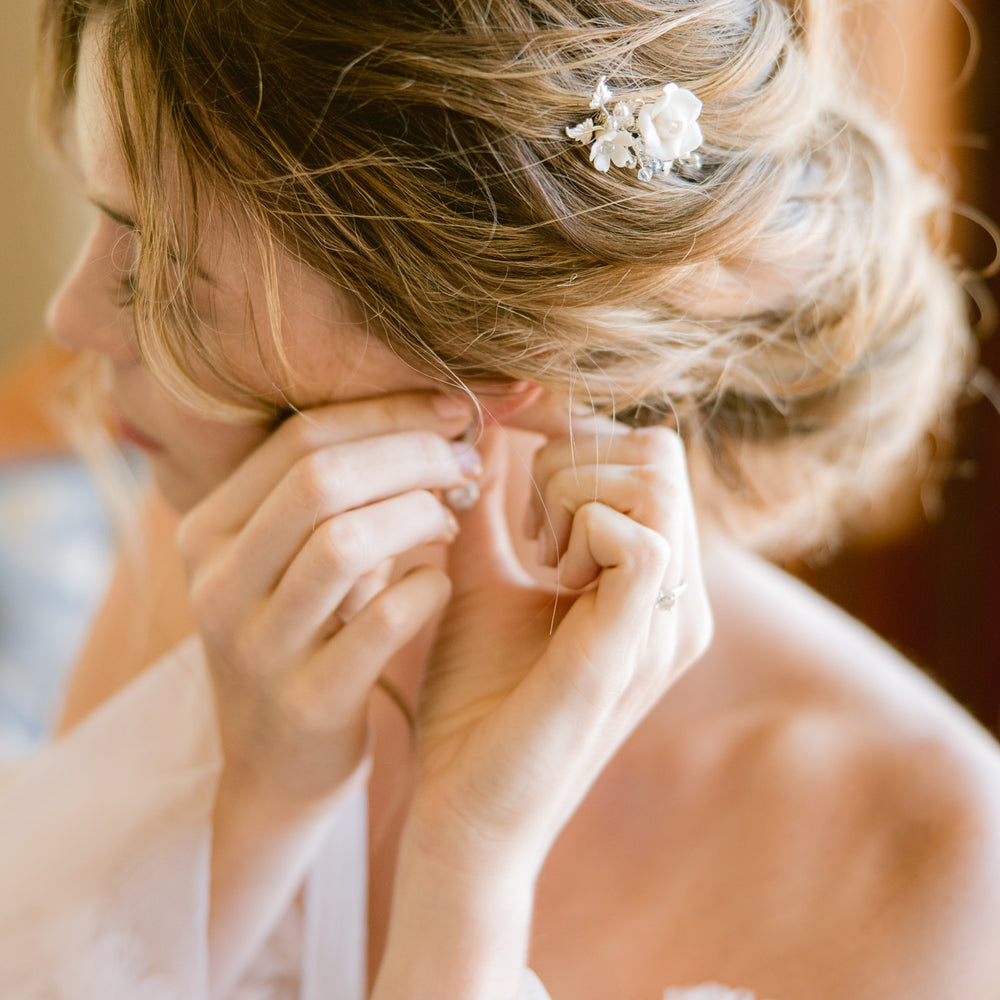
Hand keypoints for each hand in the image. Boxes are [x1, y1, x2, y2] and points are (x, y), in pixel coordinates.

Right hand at [175, 392, 479, 803]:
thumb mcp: (300, 558)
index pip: (300, 436)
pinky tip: (439, 583)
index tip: (455, 407)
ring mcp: (257, 647)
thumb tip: (450, 416)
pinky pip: (383, 621)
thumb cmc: (308, 635)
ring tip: (450, 518)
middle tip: (464, 461)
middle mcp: (218, 583)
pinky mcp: (306, 702)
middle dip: (411, 454)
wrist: (279, 764)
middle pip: (320, 478)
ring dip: (420, 514)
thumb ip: (349, 491)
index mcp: (210, 530)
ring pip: (345, 542)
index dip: (388, 410)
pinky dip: (428, 587)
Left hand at [410, 410, 712, 875]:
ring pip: (653, 480)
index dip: (577, 432)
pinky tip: (547, 574)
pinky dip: (579, 527)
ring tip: (536, 554)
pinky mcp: (635, 647)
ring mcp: (667, 625)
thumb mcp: (484, 577)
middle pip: (658, 454)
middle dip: (575, 462)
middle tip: (528, 529)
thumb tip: (481, 426)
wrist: (464, 807)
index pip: (651, 456)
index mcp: (652, 585)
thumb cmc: (475, 698)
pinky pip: (639, 535)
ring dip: (574, 494)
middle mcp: (679, 601)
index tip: (513, 443)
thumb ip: (489, 507)